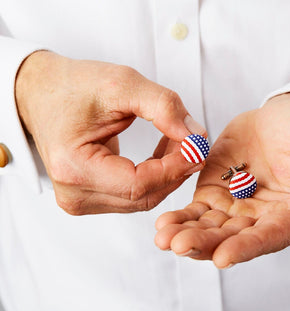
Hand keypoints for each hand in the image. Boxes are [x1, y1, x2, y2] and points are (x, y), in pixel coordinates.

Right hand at [16, 51, 205, 213]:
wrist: (43, 93)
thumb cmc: (73, 87)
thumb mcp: (121, 84)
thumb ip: (164, 107)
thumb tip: (195, 137)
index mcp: (74, 168)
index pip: (138, 184)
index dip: (174, 168)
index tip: (198, 148)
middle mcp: (74, 194)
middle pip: (143, 196)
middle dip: (175, 171)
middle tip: (193, 144)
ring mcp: (80, 199)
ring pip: (141, 198)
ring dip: (166, 174)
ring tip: (178, 144)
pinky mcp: (89, 196)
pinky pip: (133, 195)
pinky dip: (153, 177)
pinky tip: (162, 154)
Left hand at [155, 93, 289, 267]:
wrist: (275, 119)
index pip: (269, 236)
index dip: (246, 247)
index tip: (222, 257)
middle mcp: (262, 217)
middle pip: (232, 238)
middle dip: (205, 243)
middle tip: (178, 245)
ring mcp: (235, 207)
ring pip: (209, 228)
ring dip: (186, 234)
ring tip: (163, 237)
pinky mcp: (214, 194)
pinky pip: (195, 211)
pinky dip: (180, 218)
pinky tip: (164, 223)